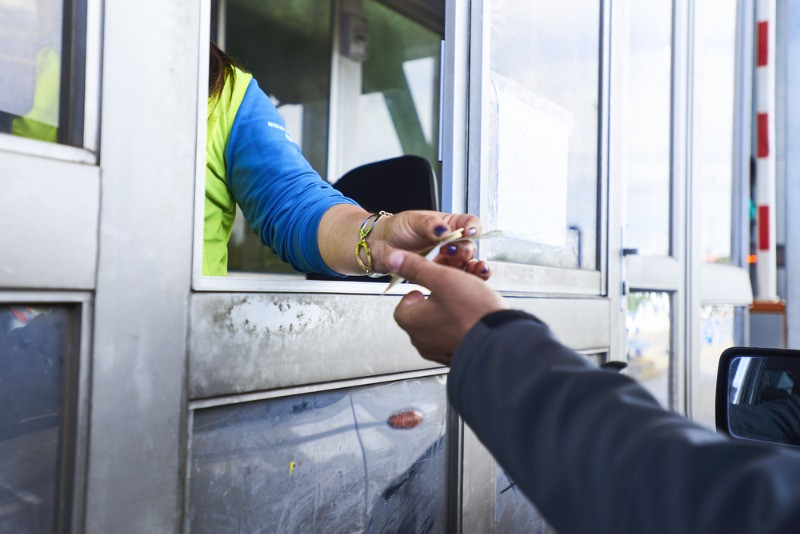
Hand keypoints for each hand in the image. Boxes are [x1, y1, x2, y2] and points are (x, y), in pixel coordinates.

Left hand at [371, 211, 490, 279]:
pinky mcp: (439, 275)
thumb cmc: (397, 228)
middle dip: (463, 249)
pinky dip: (457, 281)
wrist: (380, 245)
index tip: (469, 232)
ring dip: (466, 267)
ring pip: (465, 264)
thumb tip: (443, 230)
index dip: (473, 227)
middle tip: (449, 250)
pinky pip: (453, 279)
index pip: (469, 224)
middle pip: (469, 246)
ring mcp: (447, 259)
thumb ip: (429, 224)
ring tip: (457, 267)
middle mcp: (451, 242)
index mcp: (449, 224)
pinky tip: (456, 281)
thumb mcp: (413, 220)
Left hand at [388, 249, 506, 364]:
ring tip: (465, 302)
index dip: (415, 292)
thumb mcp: (443, 279)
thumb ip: (416, 268)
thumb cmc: (472, 312)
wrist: (500, 342)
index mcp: (412, 322)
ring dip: (449, 312)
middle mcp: (422, 340)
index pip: (402, 306)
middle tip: (449, 290)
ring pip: (439, 325)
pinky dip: (460, 325)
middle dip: (435, 300)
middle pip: (421, 315)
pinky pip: (453, 337)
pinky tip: (474, 316)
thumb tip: (395, 259)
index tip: (426, 285)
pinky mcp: (457, 356)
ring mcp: (439, 351)